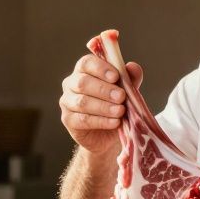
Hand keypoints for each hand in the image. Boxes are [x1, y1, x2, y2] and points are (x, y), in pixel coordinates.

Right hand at [59, 36, 142, 154]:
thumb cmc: (116, 105)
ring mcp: (67, 102)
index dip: (100, 68)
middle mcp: (71, 84)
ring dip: (104, 107)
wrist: (110, 134)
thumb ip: (130, 78)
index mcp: (84, 71)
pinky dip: (101, 121)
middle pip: (83, 82)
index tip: (116, 76)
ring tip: (120, 111)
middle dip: (104, 89)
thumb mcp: (127, 91)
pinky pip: (83, 120)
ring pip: (82, 102)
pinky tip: (115, 122)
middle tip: (121, 96)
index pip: (86, 63)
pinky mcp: (68, 120)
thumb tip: (132, 66)